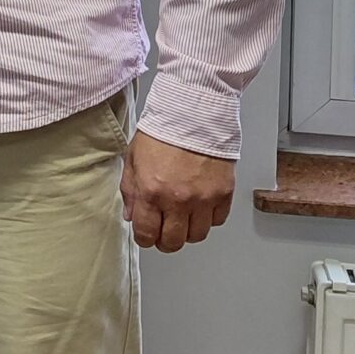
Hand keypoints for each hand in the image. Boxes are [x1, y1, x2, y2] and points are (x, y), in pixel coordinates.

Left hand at [121, 130, 234, 251]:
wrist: (194, 112)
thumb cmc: (163, 130)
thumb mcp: (134, 158)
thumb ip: (130, 190)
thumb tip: (132, 214)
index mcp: (151, 191)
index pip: (146, 234)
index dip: (145, 238)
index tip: (147, 234)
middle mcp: (178, 200)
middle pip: (173, 242)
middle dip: (166, 240)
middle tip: (165, 230)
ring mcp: (203, 198)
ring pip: (197, 235)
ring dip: (189, 230)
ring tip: (184, 216)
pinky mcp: (224, 193)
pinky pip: (218, 220)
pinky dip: (209, 217)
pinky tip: (201, 204)